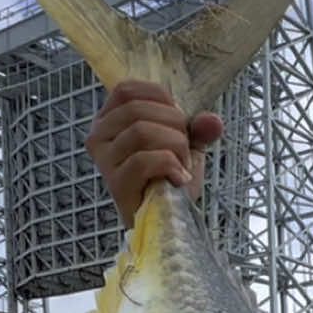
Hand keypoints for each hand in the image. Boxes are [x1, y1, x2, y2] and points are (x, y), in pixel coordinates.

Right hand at [85, 80, 223, 227]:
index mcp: (109, 120)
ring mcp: (105, 161)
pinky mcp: (116, 184)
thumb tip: (213, 121)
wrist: (167, 221)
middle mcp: (99, 137)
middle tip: (184, 152)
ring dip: (174, 147)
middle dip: (174, 126)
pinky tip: (178, 179)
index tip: (180, 123)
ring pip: (141, 131)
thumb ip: (198, 128)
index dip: (161, 100)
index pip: (127, 90)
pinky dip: (169, 165)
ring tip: (180, 166)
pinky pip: (143, 160)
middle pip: (137, 109)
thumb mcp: (186, 145)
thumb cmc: (169, 180)